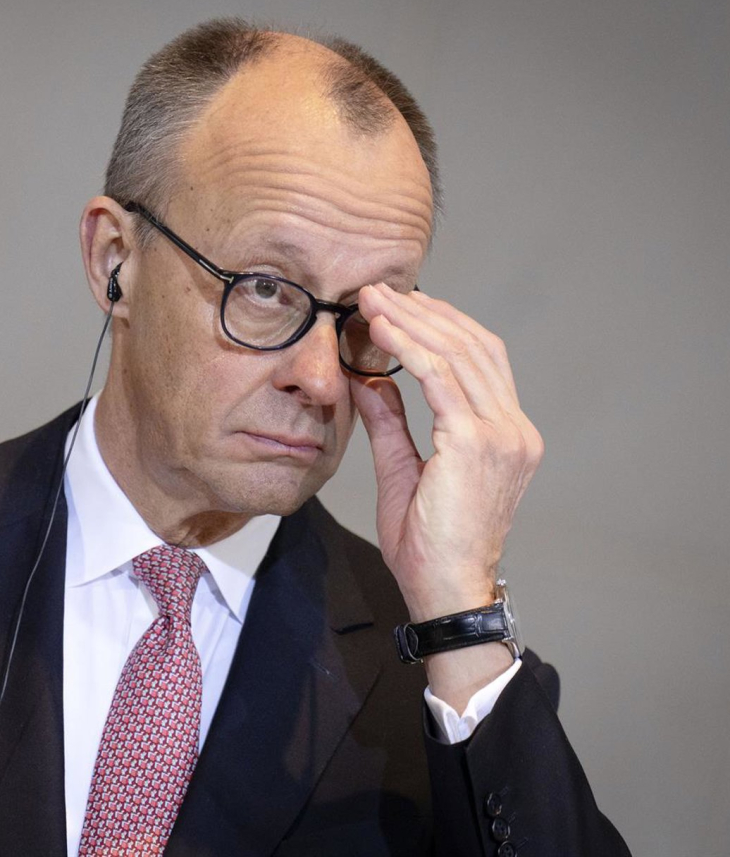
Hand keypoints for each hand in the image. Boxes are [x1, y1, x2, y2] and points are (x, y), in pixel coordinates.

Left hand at [351, 284, 543, 623]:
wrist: (446, 592)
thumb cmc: (428, 546)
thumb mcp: (404, 472)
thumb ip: (391, 423)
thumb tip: (369, 379)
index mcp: (506, 435)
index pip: (479, 359)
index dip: (440, 325)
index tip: (399, 305)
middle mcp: (514, 429)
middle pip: (473, 346)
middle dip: (424, 312)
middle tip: (377, 289)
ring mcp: (502, 435)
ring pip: (458, 354)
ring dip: (412, 321)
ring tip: (371, 299)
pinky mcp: (478, 444)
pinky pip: (440, 380)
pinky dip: (409, 348)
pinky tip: (380, 330)